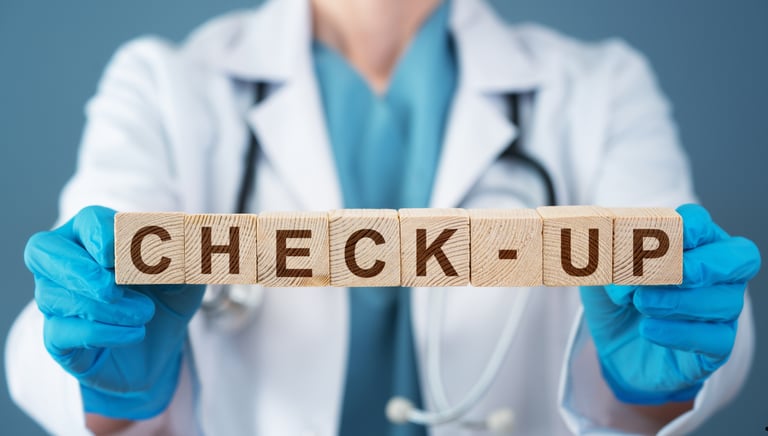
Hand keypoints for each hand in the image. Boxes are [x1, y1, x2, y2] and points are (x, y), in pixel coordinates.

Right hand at [24, 206, 204, 418]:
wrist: (161, 346)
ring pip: (55, 296)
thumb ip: (186, 256)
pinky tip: (135, 333)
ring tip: (145, 313)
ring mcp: (55, 300)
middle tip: (113, 287)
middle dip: (79, 269)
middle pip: (43, 250)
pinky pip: (62, 332)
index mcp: (96, 234)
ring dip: (104, 307)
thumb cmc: (166, 298)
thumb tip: (181, 242)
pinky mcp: (58, 338)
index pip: (90, 220)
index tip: (125, 253)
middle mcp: (65, 263)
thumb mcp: (187, 274)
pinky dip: (102, 333)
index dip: (105, 233)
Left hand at [580, 204, 760, 403]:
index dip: (691, 226)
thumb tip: (616, 248)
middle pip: (740, 258)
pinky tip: (648, 329)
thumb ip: (607, 255)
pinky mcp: (717, 346)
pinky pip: (717, 339)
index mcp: (691, 243)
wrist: (614, 348)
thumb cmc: (616, 300)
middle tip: (674, 273)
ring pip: (726, 302)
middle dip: (705, 264)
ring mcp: (721, 310)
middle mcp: (716, 273)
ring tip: (642, 304)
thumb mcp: (601, 273)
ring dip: (680, 301)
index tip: (671, 234)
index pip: (702, 224)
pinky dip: (681, 333)